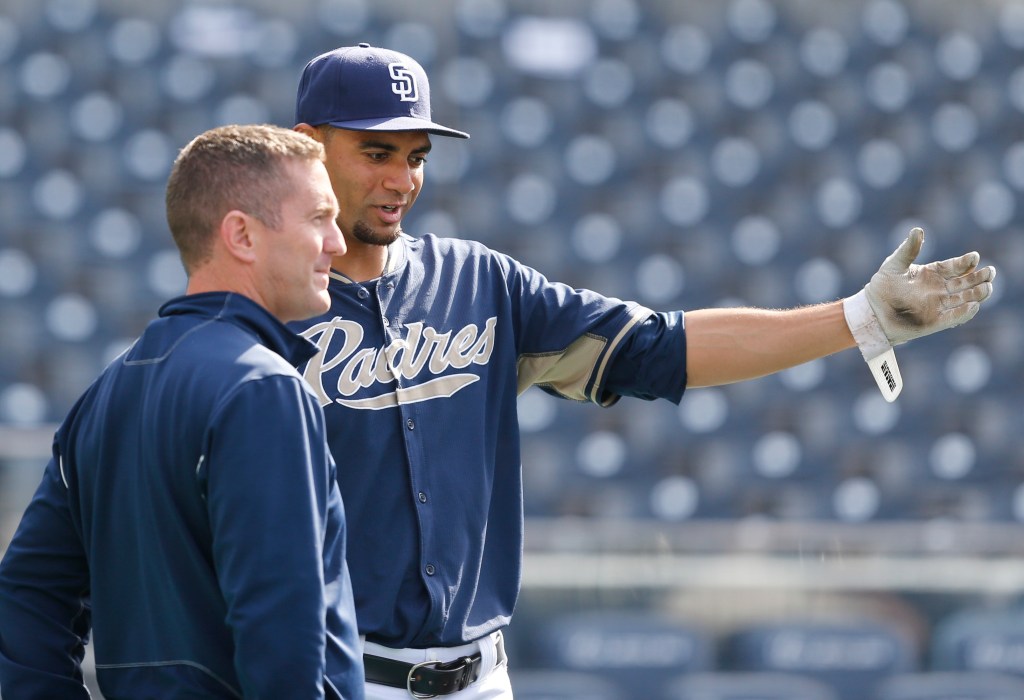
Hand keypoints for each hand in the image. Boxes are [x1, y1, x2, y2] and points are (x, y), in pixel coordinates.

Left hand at [863, 227, 995, 345]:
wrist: (871, 311)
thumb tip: (918, 230)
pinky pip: (953, 317)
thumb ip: (908, 249)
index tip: (974, 257)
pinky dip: (964, 312)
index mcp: (932, 274)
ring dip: (977, 294)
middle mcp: (939, 289)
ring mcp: (938, 306)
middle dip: (979, 278)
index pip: (955, 267)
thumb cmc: (881, 287)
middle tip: (990, 272)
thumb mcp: (894, 265)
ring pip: (964, 299)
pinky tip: (974, 306)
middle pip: (965, 283)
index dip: (966, 262)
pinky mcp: (934, 322)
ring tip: (988, 287)